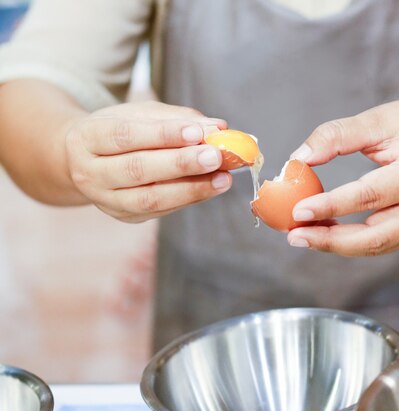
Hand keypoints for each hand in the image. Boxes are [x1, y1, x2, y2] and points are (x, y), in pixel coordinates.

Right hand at [65, 101, 231, 221]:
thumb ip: (177, 118)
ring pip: (150, 199)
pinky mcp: (126, 216)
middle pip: (137, 170)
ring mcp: (107, 200)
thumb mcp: (139, 114)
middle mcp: (90, 173)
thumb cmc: (119, 131)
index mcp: (87, 138)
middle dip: (180, 163)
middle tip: (215, 156)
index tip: (197, 132)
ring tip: (223, 178)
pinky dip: (190, 198)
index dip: (162, 134)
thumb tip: (217, 127)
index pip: (125, 135)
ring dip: (191, 189)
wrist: (84, 161)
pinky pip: (162, 210)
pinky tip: (213, 187)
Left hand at [286, 97, 398, 255]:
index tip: (299, 210)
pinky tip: (326, 232)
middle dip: (332, 241)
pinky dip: (351, 241)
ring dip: (338, 245)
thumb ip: (337, 135)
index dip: (332, 206)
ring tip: (304, 235)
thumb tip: (298, 158)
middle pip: (377, 236)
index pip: (370, 195)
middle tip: (296, 235)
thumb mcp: (379, 119)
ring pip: (378, 245)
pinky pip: (382, 242)